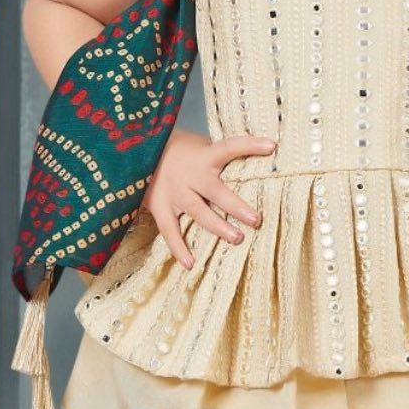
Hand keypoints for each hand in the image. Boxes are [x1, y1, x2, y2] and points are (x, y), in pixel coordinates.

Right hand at [140, 129, 276, 268]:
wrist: (136, 152)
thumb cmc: (179, 152)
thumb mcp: (199, 146)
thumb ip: (220, 156)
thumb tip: (258, 160)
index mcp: (204, 157)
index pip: (229, 147)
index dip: (249, 145)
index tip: (271, 145)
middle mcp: (191, 175)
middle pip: (216, 191)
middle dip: (236, 205)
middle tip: (255, 219)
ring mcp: (175, 192)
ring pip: (198, 211)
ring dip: (217, 226)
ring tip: (236, 238)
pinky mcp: (159, 206)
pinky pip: (170, 230)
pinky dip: (178, 248)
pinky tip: (190, 264)